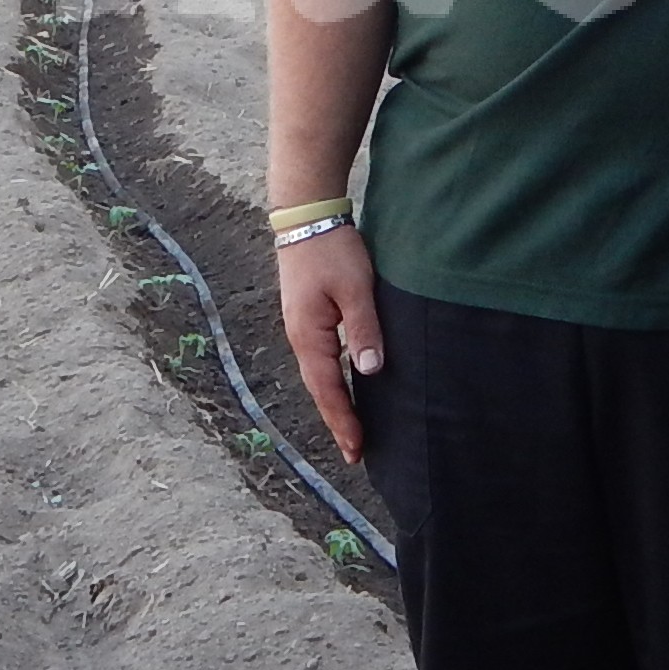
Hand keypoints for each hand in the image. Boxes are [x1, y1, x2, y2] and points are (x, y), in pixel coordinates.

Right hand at [278, 226, 386, 462]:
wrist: (306, 216)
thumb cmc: (332, 249)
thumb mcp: (355, 288)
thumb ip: (363, 329)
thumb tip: (369, 370)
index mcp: (309, 335)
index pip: (328, 389)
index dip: (343, 420)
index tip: (356, 449)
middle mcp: (299, 338)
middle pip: (319, 389)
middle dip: (337, 421)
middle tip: (355, 453)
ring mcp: (301, 328)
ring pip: (318, 376)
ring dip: (334, 403)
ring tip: (351, 429)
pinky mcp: (307, 318)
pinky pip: (320, 360)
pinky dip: (331, 381)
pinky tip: (344, 386)